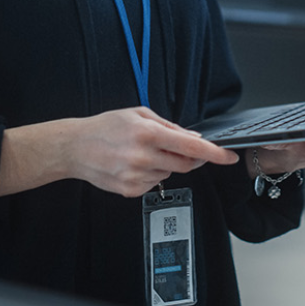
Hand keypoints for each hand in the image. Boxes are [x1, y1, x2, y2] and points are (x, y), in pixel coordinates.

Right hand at [69, 106, 239, 197]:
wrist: (75, 148)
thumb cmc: (105, 127)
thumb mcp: (138, 114)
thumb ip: (168, 126)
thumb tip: (193, 137)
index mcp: (147, 133)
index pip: (191, 146)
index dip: (214, 153)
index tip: (229, 157)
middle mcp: (143, 157)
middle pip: (186, 165)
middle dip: (192, 158)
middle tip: (179, 148)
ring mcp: (136, 176)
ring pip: (170, 173)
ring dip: (166, 164)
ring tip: (141, 152)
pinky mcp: (130, 191)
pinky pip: (155, 183)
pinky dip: (152, 174)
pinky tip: (133, 164)